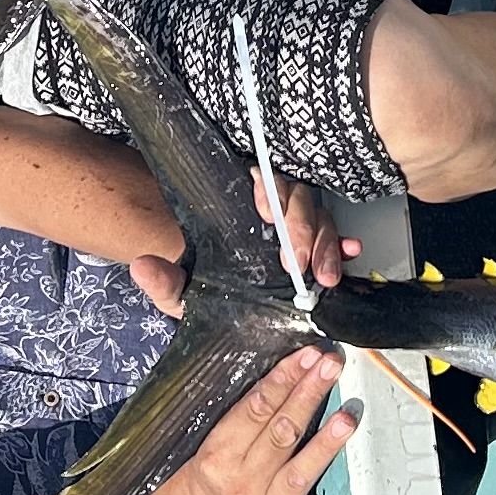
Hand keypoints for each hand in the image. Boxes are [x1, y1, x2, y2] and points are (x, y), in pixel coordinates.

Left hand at [129, 174, 361, 315]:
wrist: (222, 313)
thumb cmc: (203, 292)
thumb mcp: (182, 293)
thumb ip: (164, 283)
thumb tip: (142, 267)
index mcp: (242, 210)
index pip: (262, 181)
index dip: (269, 190)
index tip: (266, 214)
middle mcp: (273, 213)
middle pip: (297, 199)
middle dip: (300, 228)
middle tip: (296, 262)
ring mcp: (297, 230)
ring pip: (319, 220)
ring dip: (326, 244)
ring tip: (325, 275)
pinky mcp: (315, 251)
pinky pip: (336, 240)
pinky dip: (345, 246)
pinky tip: (353, 252)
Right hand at [169, 346, 355, 494]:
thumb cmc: (221, 459)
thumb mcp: (221, 432)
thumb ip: (254, 405)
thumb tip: (295, 365)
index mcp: (221, 450)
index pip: (257, 407)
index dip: (284, 379)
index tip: (307, 356)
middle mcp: (242, 478)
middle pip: (281, 432)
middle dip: (308, 396)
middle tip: (331, 366)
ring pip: (298, 471)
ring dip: (324, 445)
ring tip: (347, 420)